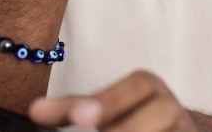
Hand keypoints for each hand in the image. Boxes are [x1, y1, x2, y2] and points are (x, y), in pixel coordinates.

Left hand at [28, 70, 197, 130]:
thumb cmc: (131, 125)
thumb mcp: (107, 112)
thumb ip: (75, 111)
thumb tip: (36, 111)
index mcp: (151, 90)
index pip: (140, 85)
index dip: (112, 100)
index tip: (81, 118)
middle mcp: (174, 110)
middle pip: (160, 112)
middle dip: (125, 129)